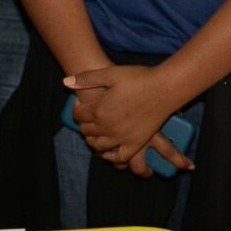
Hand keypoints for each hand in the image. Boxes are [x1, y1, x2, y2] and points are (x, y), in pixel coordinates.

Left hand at [65, 64, 192, 177]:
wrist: (164, 88)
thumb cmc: (138, 78)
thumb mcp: (110, 73)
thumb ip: (86, 79)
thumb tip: (66, 82)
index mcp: (99, 110)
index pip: (78, 115)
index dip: (77, 108)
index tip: (81, 103)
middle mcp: (107, 127)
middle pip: (86, 131)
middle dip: (83, 123)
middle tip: (88, 116)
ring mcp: (121, 138)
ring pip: (98, 145)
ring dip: (93, 140)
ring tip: (96, 132)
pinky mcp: (136, 144)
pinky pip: (118, 157)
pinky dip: (111, 156)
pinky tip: (109, 150)